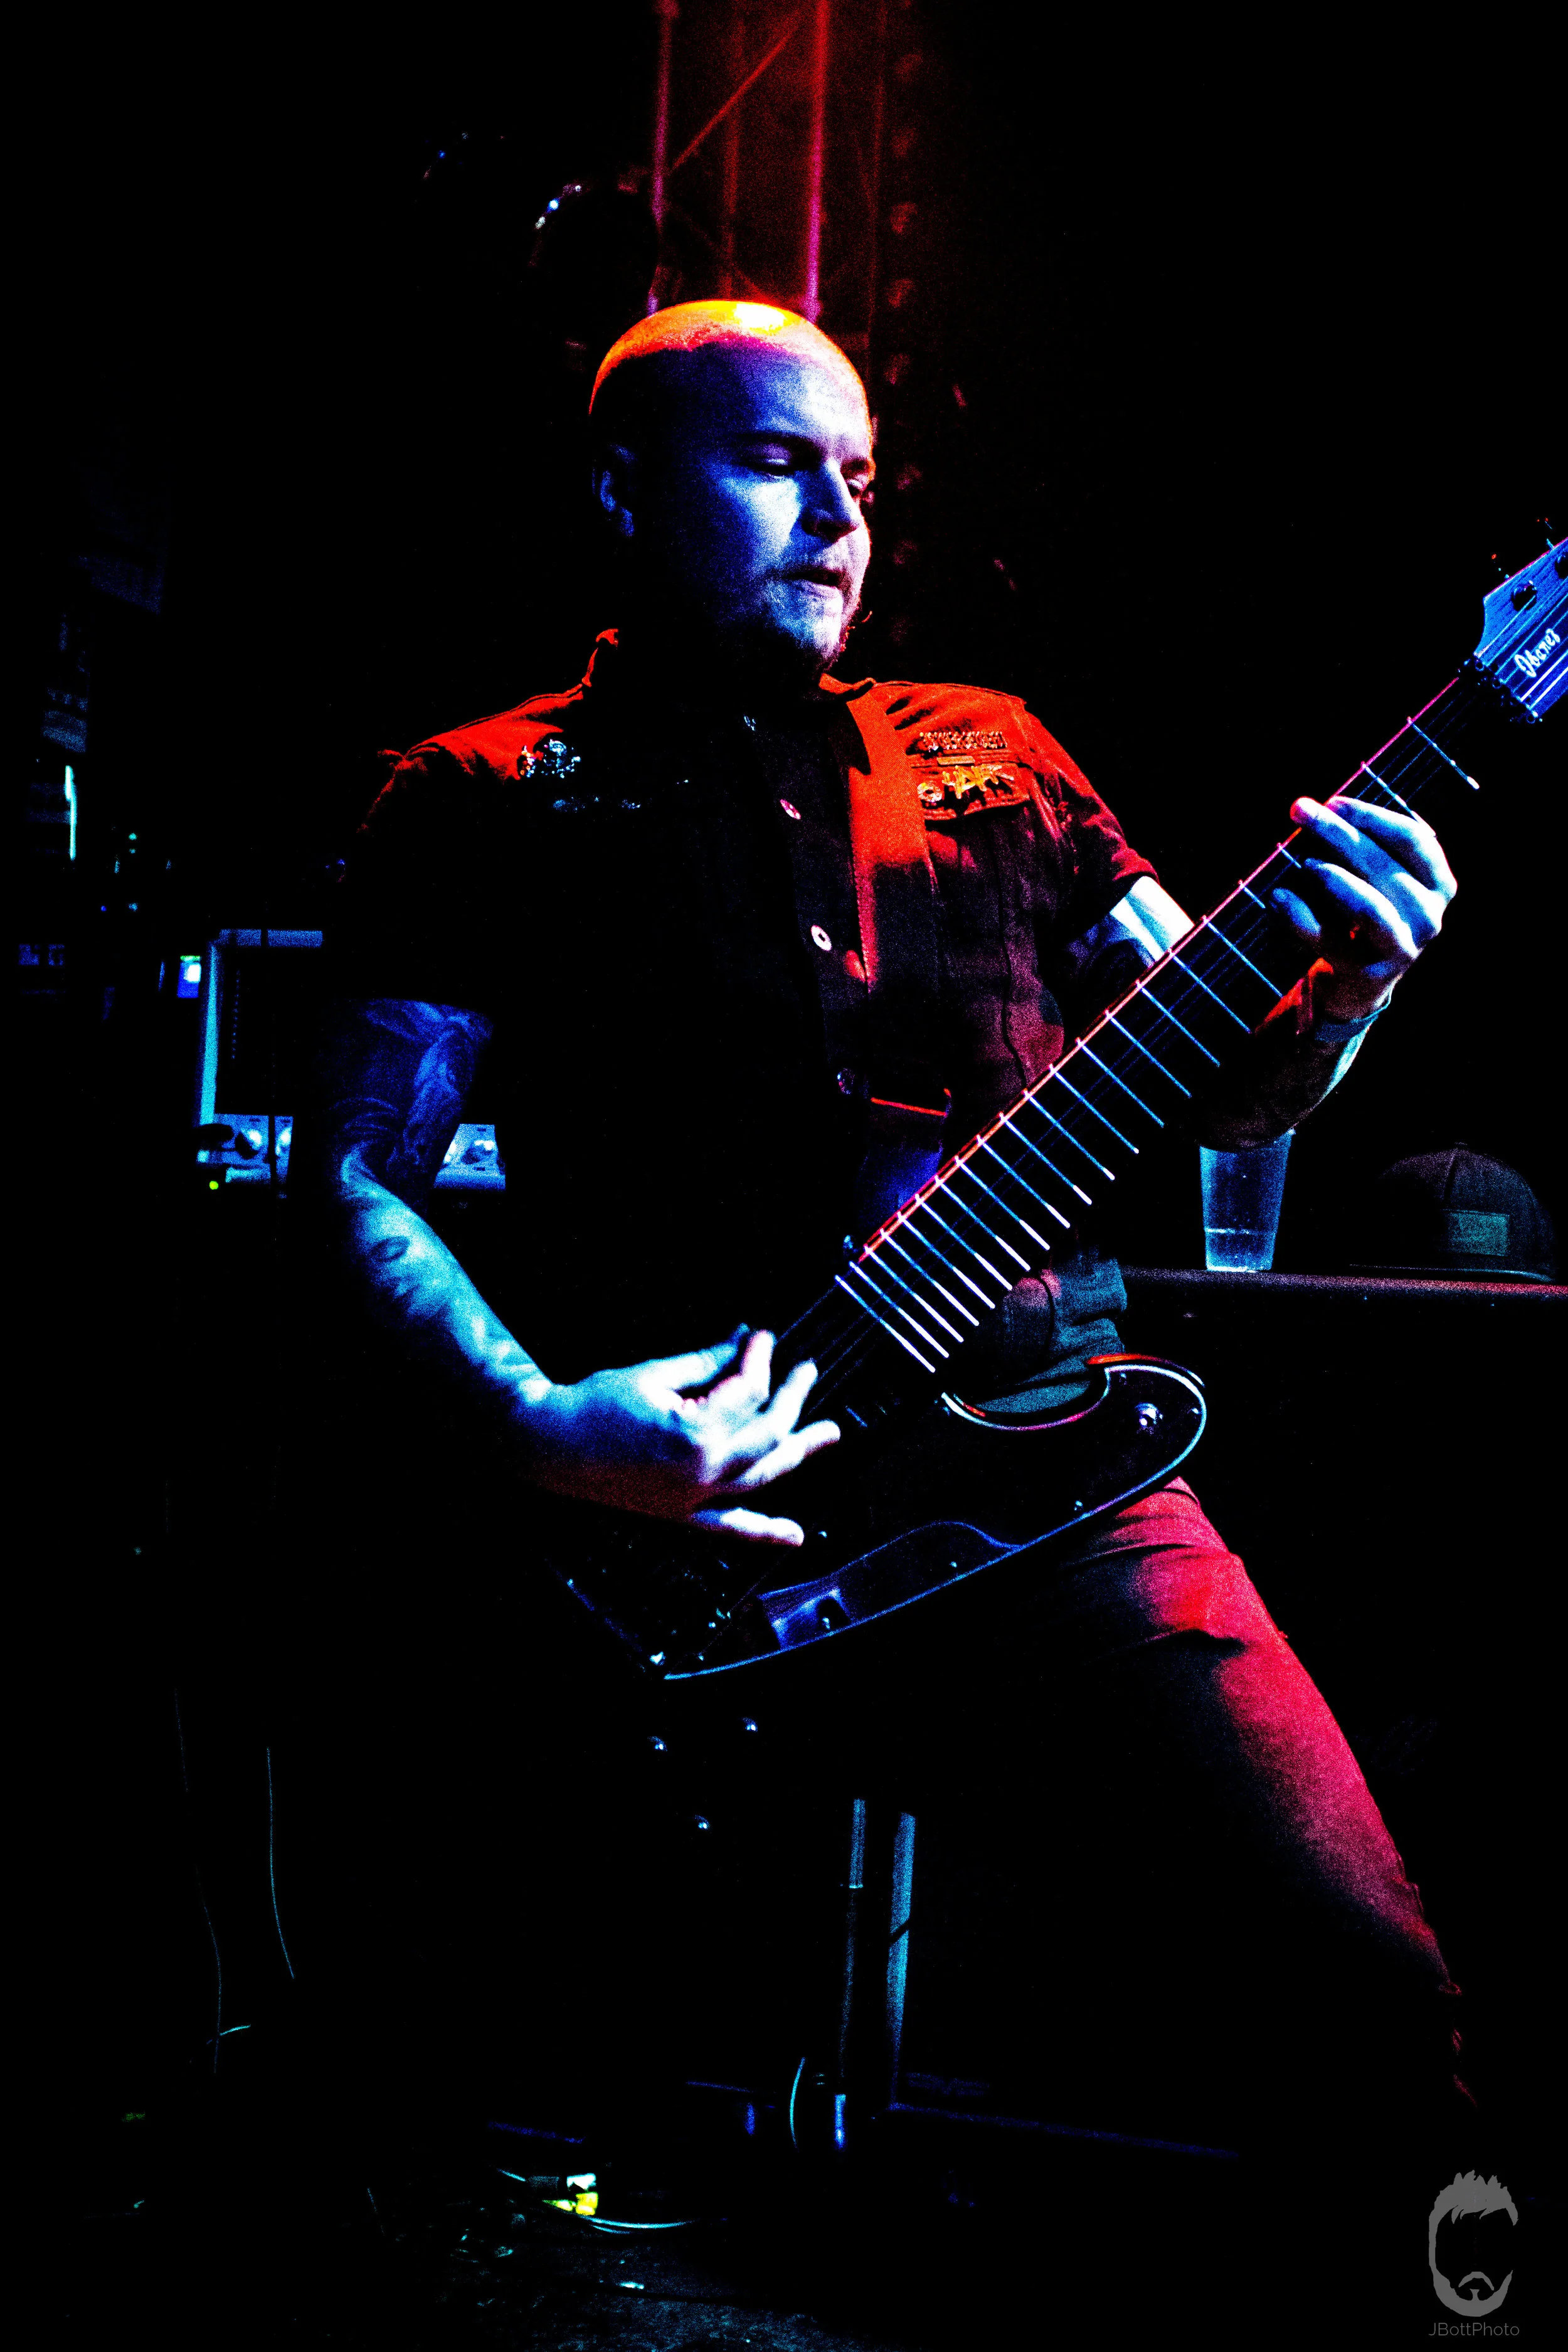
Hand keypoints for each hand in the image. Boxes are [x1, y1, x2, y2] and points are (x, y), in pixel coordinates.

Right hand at [518, 1327, 838, 1546]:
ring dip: (798, 1452)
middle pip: (766, 1433)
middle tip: (807, 1370)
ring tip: (829, 1433)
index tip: (763, 1336)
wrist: (548, 1445)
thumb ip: (707, 1361)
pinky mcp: (680, 1514)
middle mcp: (702, 1474)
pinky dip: (763, 1533)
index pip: (748, 1393)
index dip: (760, 1359)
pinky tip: (794, 1536)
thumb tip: (744, 1339)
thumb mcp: (654, 1373)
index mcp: (696, 1434)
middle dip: (791, 1397)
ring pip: (762, 1475)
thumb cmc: (595, 1404)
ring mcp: (693, 1500)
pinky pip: (730, 1528)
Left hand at [1275, 794, 1456, 1023]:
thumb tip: (1314, 810)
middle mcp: (1429, 916)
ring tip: (1304, 862)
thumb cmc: (1361, 916)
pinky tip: (1278, 897)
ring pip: (1368, 908)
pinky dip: (1300, 917)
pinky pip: (1332, 941)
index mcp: (1437, 884)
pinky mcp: (1371, 975)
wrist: (1357, 984)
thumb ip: (1356, 847)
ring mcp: (1403, 949)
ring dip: (1332, 878)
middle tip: (1300, 812)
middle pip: (1384, 866)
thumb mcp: (1369, 878)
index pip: (1412, 838)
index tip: (1333, 802)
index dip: (1371, 816)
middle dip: (1338, 834)